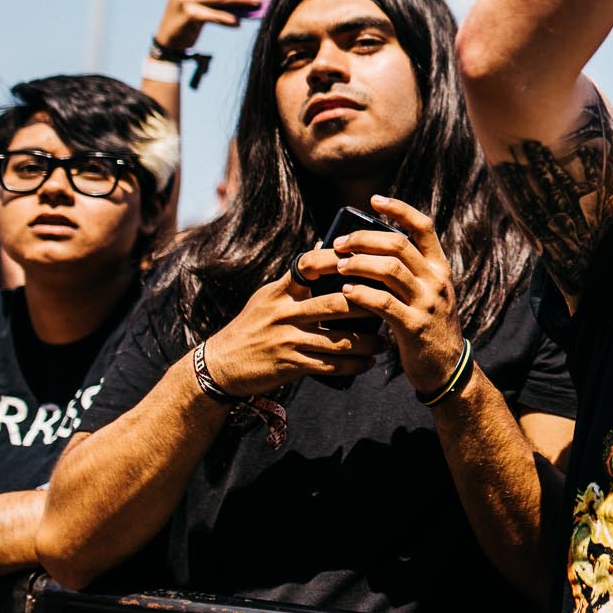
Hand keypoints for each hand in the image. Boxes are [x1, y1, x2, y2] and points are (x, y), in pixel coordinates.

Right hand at [199, 271, 382, 396]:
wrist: (221, 365)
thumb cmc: (251, 325)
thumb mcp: (267, 297)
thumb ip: (296, 279)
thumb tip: (324, 247)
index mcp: (280, 291)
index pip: (310, 266)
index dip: (338, 260)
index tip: (364, 259)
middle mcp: (284, 313)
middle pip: (336, 304)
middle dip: (367, 305)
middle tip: (391, 305)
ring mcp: (288, 340)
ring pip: (339, 339)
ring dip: (368, 341)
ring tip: (385, 340)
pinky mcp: (291, 365)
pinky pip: (331, 365)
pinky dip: (354, 365)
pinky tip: (368, 363)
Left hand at [307, 195, 467, 398]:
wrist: (445, 368)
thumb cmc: (426, 327)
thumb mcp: (426, 294)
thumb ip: (407, 272)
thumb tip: (367, 249)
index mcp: (440, 268)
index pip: (423, 227)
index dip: (399, 209)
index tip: (374, 200)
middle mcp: (437, 281)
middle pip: (399, 245)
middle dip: (364, 239)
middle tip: (339, 244)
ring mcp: (427, 303)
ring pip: (390, 270)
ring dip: (359, 264)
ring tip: (338, 266)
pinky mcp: (414, 326)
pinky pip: (384, 303)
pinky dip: (362, 294)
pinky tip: (345, 292)